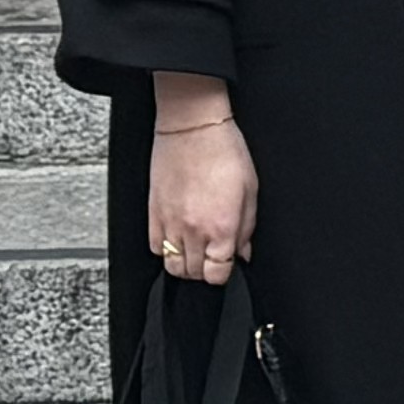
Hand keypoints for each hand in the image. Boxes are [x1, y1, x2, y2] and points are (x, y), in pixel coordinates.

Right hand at [147, 98, 257, 286]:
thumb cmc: (224, 153)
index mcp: (222, 227)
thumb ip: (247, 227)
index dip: (224, 273)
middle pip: (193, 274)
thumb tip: (243, 252)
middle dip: (205, 271)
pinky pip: (155, 247)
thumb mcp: (250, 191)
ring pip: (172, 265)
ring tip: (197, 251)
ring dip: (185, 264)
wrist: (191, 130)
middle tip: (214, 257)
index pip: (217, 274)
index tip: (228, 265)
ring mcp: (169, 223)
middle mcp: (193, 230)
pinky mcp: (152, 214)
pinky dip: (166, 250)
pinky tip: (179, 238)